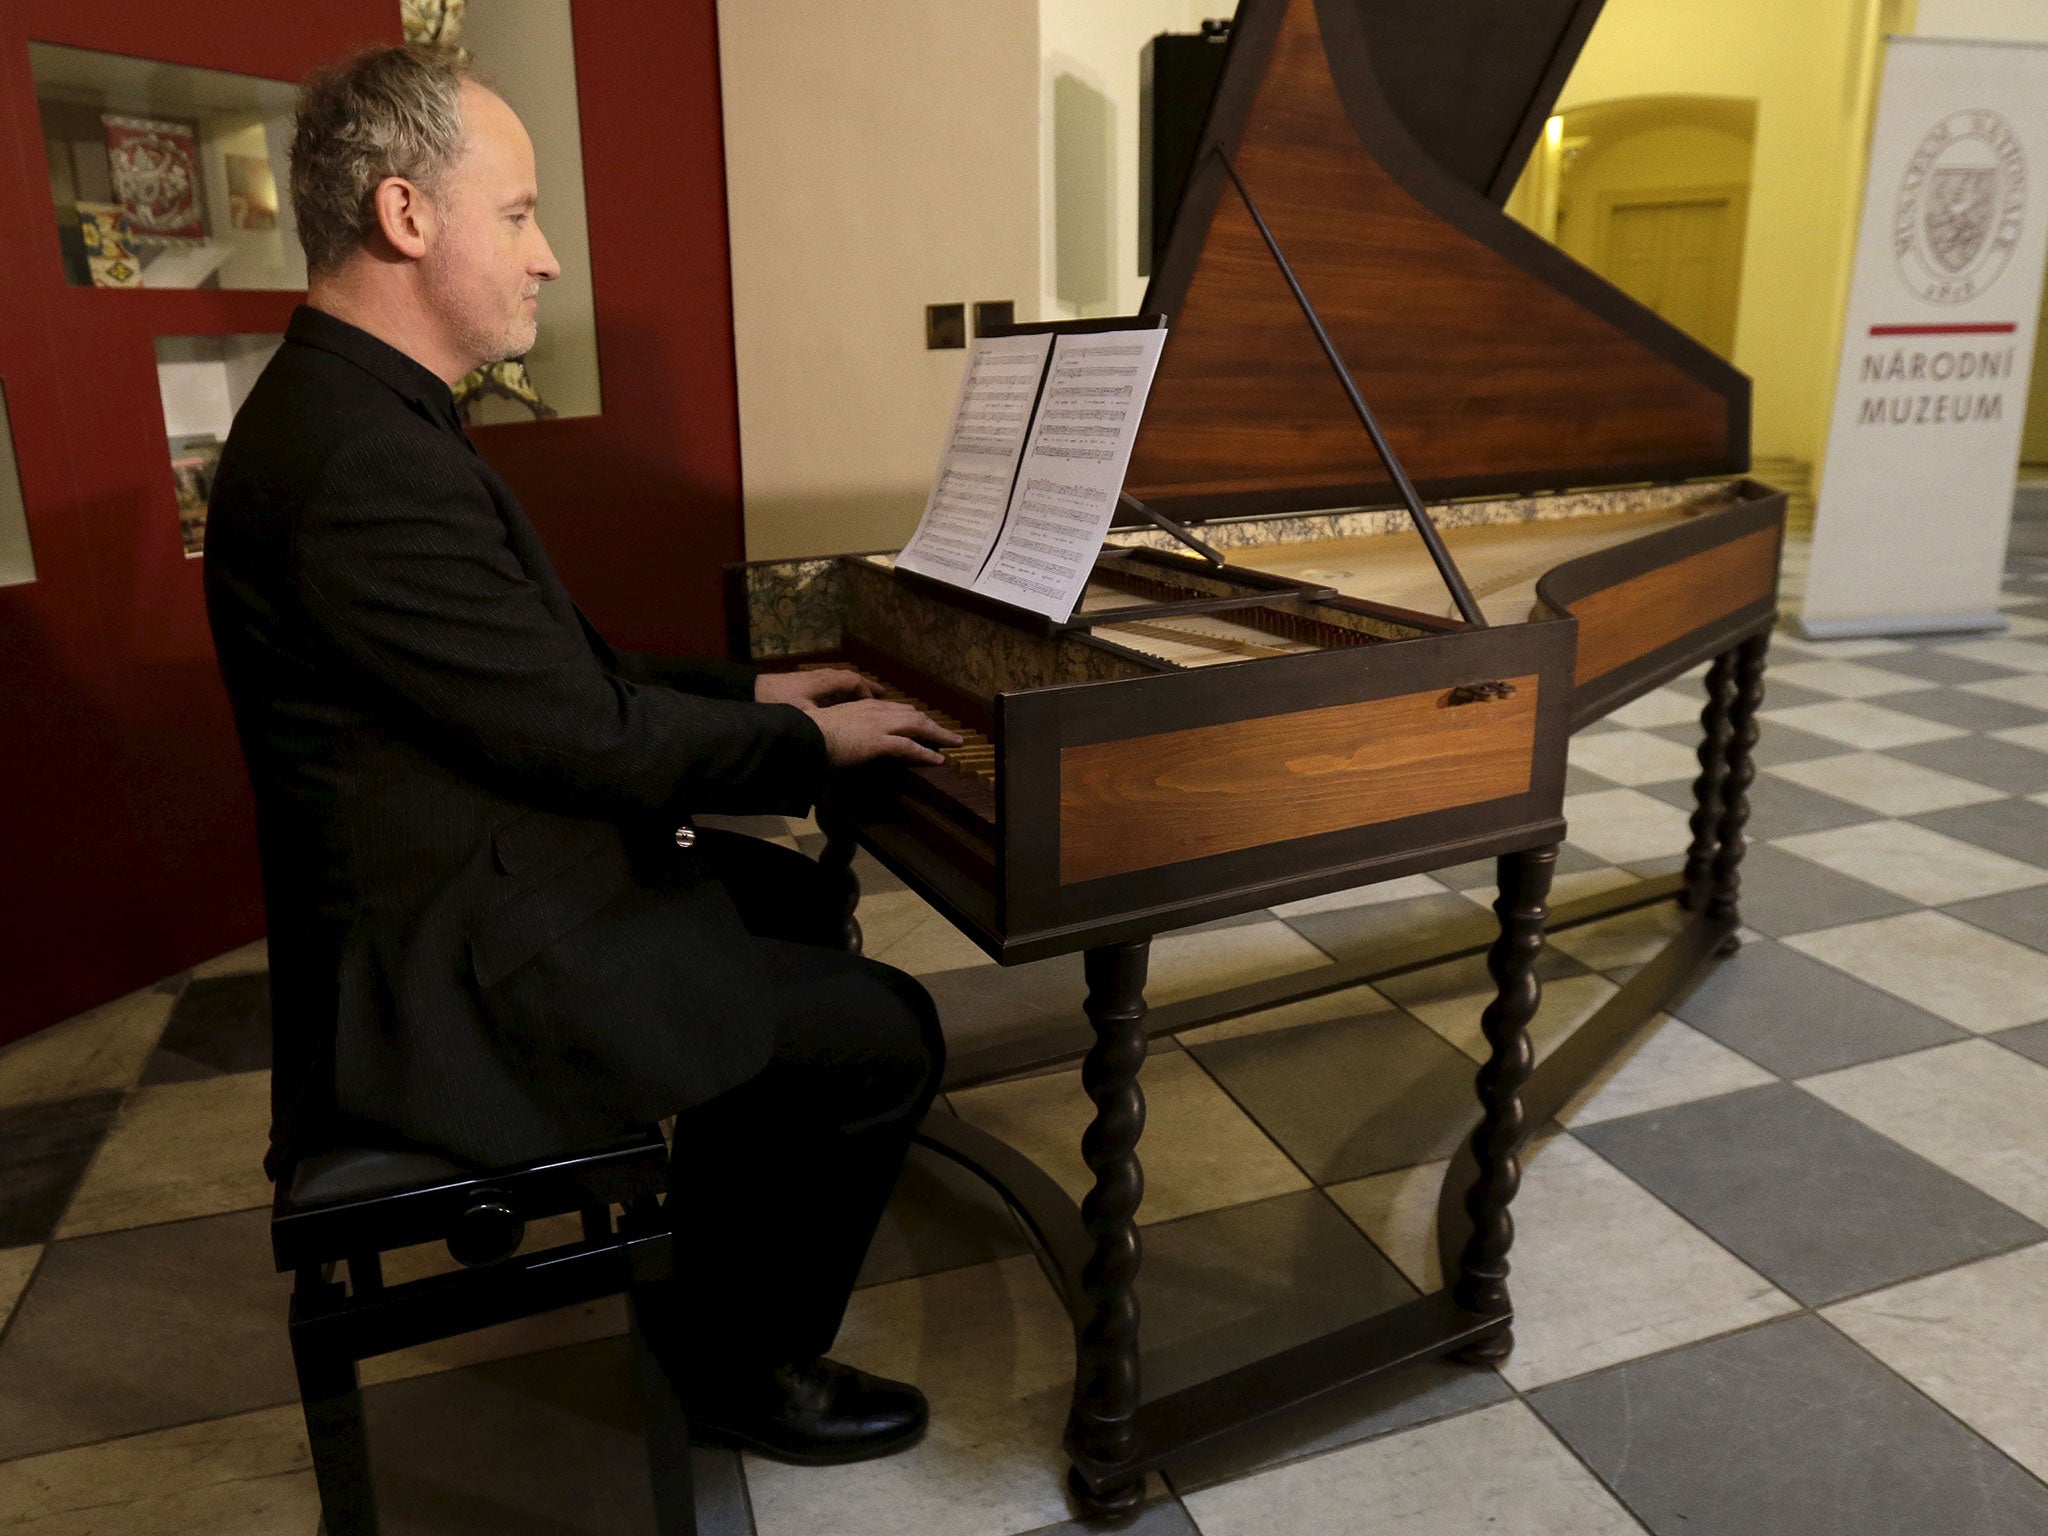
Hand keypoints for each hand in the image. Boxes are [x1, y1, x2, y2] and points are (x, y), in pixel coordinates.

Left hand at [755, 668, 875, 708]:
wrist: (750, 689)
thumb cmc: (775, 701)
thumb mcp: (801, 714)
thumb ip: (821, 720)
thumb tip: (839, 731)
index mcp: (824, 681)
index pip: (854, 682)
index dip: (867, 693)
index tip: (877, 706)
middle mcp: (822, 676)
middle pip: (851, 678)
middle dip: (868, 687)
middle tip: (885, 696)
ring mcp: (813, 678)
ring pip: (841, 680)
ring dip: (856, 688)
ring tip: (869, 697)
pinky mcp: (805, 683)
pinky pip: (832, 684)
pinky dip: (843, 690)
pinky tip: (844, 701)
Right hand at [809, 698, 962, 768]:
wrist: (804, 737)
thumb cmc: (811, 734)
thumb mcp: (834, 727)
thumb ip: (846, 730)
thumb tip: (849, 740)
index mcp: (863, 707)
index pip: (896, 709)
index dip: (913, 716)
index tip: (923, 723)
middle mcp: (875, 711)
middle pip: (912, 714)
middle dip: (931, 723)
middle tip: (946, 733)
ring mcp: (879, 725)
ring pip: (917, 726)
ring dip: (938, 735)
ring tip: (954, 743)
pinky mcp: (879, 741)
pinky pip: (910, 747)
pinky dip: (926, 753)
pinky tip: (938, 760)